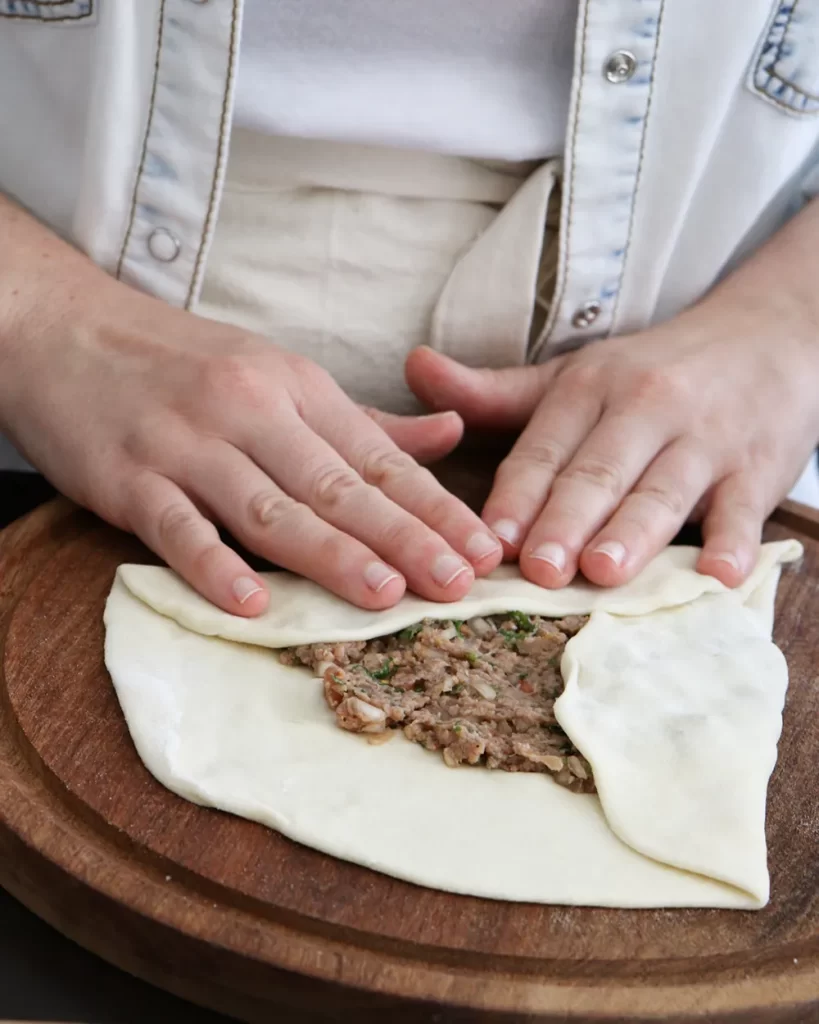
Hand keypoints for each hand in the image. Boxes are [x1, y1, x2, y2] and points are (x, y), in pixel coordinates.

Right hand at [0, 207, 502, 614]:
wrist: (67, 330)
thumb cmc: (184, 363)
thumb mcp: (280, 375)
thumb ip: (365, 420)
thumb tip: (450, 434)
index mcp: (297, 388)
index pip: (379, 458)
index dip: (435, 506)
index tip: (484, 550)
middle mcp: (249, 411)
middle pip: (337, 485)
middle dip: (404, 537)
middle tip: (458, 583)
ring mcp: (187, 444)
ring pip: (269, 507)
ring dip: (329, 552)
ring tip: (384, 594)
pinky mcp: (128, 476)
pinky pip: (176, 525)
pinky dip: (212, 564)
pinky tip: (251, 602)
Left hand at [407, 256, 818, 588]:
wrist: (765, 339)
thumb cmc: (650, 373)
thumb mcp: (572, 376)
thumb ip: (494, 391)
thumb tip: (413, 368)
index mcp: (590, 389)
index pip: (545, 447)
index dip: (516, 494)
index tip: (487, 539)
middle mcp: (645, 408)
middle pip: (599, 470)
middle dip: (566, 520)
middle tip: (538, 568)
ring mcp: (705, 440)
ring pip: (664, 489)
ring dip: (634, 531)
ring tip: (605, 570)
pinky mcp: (756, 470)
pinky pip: (742, 509)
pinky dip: (733, 542)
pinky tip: (716, 576)